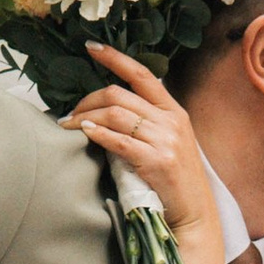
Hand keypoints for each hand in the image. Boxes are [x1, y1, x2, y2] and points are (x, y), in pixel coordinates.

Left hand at [71, 46, 214, 241]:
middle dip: (87, 99)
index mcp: (174, 111)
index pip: (142, 74)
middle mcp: (171, 120)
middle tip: (70, 112)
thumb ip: (147, 122)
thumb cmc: (175, 181)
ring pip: (114, 114)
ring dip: (85, 117)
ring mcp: (165, 140)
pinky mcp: (156, 161)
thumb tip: (108, 109)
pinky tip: (85, 133)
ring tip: (68, 125)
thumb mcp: (169, 142)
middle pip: (119, 94)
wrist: (194, 215)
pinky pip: (118, 140)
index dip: (115, 58)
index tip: (92, 48)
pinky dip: (97, 134)